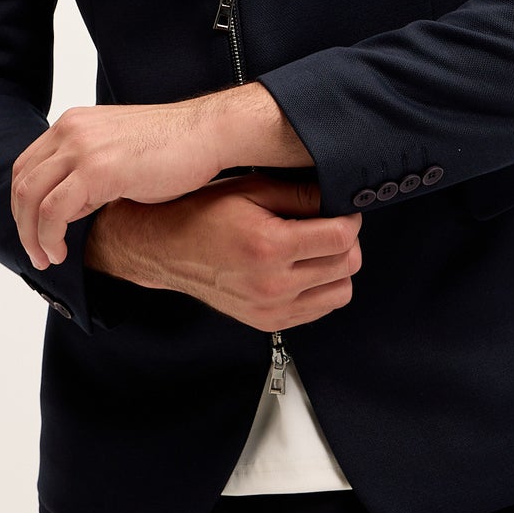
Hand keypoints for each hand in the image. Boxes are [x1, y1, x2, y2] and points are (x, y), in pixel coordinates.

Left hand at [11, 86, 304, 268]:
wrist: (208, 134)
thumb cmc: (175, 148)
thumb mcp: (118, 155)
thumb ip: (88, 172)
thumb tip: (69, 207)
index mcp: (73, 123)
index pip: (28, 166)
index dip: (24, 205)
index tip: (36, 232)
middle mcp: (70, 130)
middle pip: (22, 182)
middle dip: (23, 224)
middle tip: (37, 254)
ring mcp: (81, 147)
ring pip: (31, 198)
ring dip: (32, 236)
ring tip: (47, 258)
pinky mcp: (96, 169)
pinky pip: (53, 210)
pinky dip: (49, 236)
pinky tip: (61, 252)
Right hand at [92, 173, 363, 331]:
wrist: (164, 249)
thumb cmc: (201, 213)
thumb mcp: (251, 189)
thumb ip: (300, 193)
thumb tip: (340, 198)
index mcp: (269, 246)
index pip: (342, 237)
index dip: (349, 217)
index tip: (340, 208)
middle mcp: (272, 285)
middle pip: (347, 265)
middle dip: (346, 240)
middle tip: (327, 224)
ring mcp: (271, 309)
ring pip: (341, 292)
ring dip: (338, 268)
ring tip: (315, 248)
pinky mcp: (269, 323)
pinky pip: (320, 309)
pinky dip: (322, 288)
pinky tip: (302, 268)